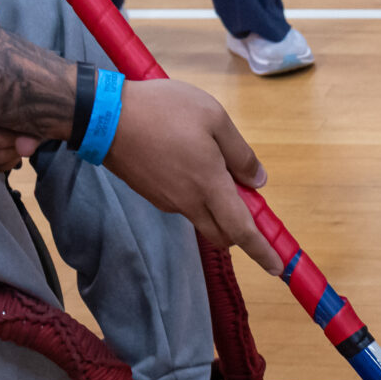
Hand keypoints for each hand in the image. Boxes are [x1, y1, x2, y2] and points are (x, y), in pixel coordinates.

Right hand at [102, 80, 281, 272]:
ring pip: (202, 216)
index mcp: (210, 186)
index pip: (242, 231)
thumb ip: (240, 153)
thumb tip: (258, 181)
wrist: (103, 116)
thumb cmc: (163, 110)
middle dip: (240, 231)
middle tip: (248, 204)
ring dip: (216, 206)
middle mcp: (189, 202)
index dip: (262, 251)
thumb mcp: (214, 118)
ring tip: (212, 162)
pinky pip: (182, 202)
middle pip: (222, 233)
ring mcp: (166, 200)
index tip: (277, 268)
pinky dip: (195, 194)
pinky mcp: (151, 193)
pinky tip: (187, 160)